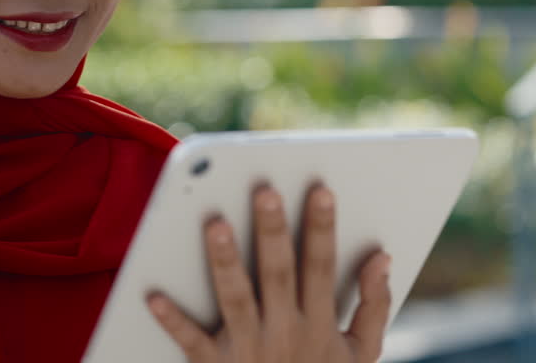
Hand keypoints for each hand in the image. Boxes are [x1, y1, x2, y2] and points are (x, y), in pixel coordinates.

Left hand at [148, 185, 392, 362]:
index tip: (320, 190)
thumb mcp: (360, 355)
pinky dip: (174, 321)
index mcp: (319, 324)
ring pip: (236, 299)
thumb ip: (374, 306)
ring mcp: (248, 351)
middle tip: (265, 191)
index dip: (322, 229)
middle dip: (272, 232)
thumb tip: (382, 258)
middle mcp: (284, 334)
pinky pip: (192, 343)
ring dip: (226, 262)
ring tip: (215, 225)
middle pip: (278, 275)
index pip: (322, 268)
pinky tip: (153, 296)